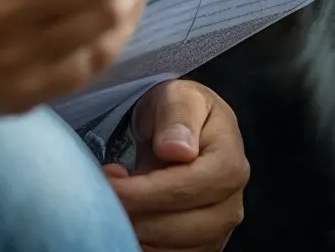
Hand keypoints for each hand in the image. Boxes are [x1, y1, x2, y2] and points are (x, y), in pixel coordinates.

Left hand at [105, 79, 246, 250]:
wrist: (180, 133)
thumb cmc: (177, 112)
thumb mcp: (177, 97)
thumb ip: (177, 117)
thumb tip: (178, 150)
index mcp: (231, 164)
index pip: (190, 187)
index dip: (147, 191)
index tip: (111, 183)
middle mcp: (231, 203)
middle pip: (183, 227)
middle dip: (136, 215)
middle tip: (102, 196)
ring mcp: (218, 229)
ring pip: (174, 249)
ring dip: (136, 232)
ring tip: (112, 205)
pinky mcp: (201, 246)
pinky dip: (142, 244)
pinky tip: (124, 221)